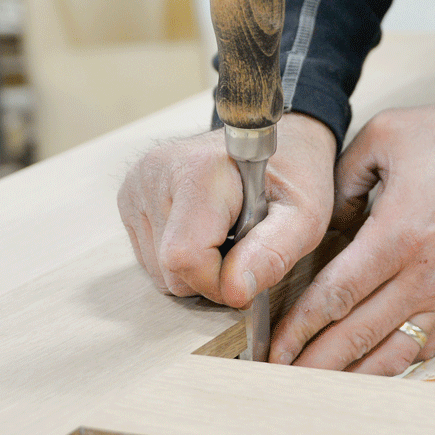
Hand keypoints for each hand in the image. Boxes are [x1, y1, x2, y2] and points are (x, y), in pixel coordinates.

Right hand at [117, 112, 336, 312]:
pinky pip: (150, 261)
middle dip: (211, 276)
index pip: (185, 256)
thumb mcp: (305, 217)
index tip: (249, 273)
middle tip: (243, 245)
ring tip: (225, 234)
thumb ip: (274, 253)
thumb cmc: (291, 177)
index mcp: (198, 171)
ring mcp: (137, 185)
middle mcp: (156, 173)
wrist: (266, 143)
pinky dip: (182, 258)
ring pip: (159, 272)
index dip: (218, 282)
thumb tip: (235, 291)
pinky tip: (204, 231)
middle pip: (171, 270)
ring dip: (197, 268)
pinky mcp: (129, 199)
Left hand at [269, 95, 434, 374]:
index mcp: (399, 235)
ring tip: (313, 390)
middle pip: (358, 335)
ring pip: (391, 352)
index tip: (272, 347)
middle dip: (313, 363)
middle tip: (278, 381)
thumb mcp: (385, 136)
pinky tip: (363, 376)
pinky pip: (420, 344)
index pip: (338, 294)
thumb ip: (341, 179)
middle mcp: (422, 274)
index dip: (300, 325)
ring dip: (349, 376)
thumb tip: (318, 222)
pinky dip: (390, 365)